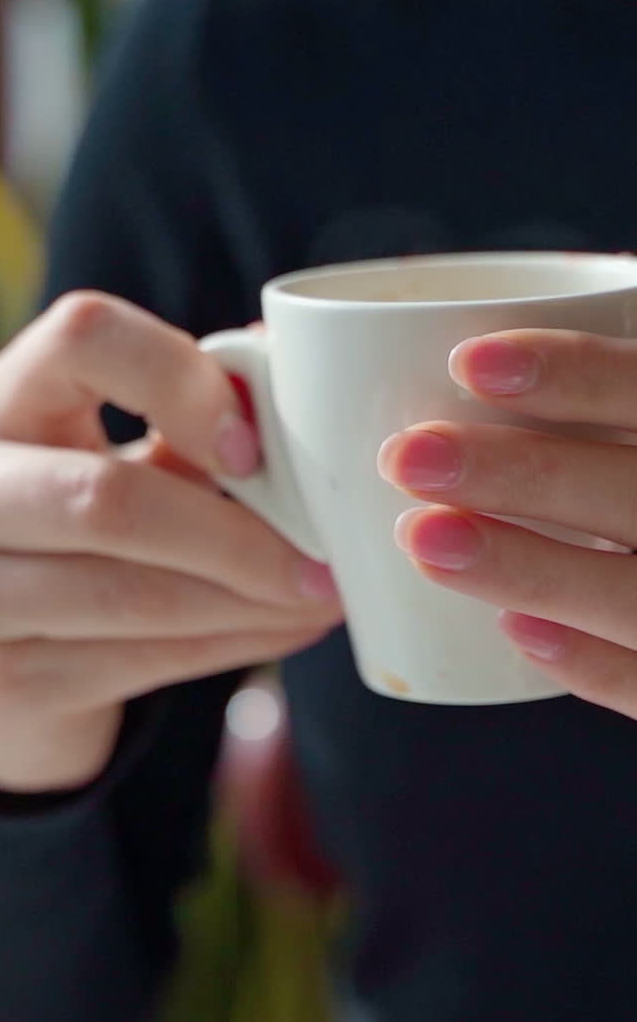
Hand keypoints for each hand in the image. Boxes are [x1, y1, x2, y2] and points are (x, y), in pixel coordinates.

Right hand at [0, 293, 340, 793]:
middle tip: (325, 556)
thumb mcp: (101, 461)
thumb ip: (183, 426)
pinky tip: (284, 629)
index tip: (250, 447)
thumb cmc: (63, 536)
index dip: (181, 381)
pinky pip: (146, 662)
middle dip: (240, 537)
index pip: (82, 338)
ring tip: (322, 596)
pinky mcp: (0, 682)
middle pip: (111, 500)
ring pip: (137, 595)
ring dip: (253, 601)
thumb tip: (291, 376)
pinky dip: (236, 645)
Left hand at [377, 328, 636, 716]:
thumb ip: (607, 399)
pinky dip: (593, 663)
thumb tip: (465, 358)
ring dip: (530, 567)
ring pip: (634, 595)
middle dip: (525, 474)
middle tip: (407, 458)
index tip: (467, 362)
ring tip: (422, 539)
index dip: (579, 372)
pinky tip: (513, 629)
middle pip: (636, 491)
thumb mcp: (636, 435)